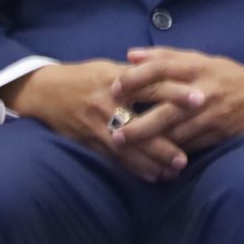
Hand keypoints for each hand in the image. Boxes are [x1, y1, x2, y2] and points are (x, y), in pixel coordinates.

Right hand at [1, 61, 189, 182]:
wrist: (43, 92)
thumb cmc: (83, 76)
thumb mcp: (109, 67)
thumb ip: (139, 73)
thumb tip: (174, 72)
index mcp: (118, 79)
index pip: (153, 85)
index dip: (177, 93)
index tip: (200, 99)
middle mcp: (107, 103)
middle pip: (141, 124)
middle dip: (164, 142)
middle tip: (187, 155)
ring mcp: (96, 125)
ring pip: (128, 147)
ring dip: (151, 161)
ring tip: (174, 170)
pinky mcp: (88, 141)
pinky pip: (113, 158)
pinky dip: (134, 168)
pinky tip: (152, 175)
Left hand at [109, 47, 243, 156]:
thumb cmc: (229, 76)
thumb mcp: (202, 60)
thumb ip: (167, 57)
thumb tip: (130, 55)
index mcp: (198, 67)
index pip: (162, 68)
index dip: (136, 77)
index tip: (114, 88)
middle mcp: (204, 90)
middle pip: (165, 108)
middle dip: (138, 124)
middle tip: (113, 133)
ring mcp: (211, 115)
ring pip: (176, 133)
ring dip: (149, 144)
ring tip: (126, 151)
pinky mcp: (217, 134)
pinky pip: (188, 147)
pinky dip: (169, 154)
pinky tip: (152, 160)